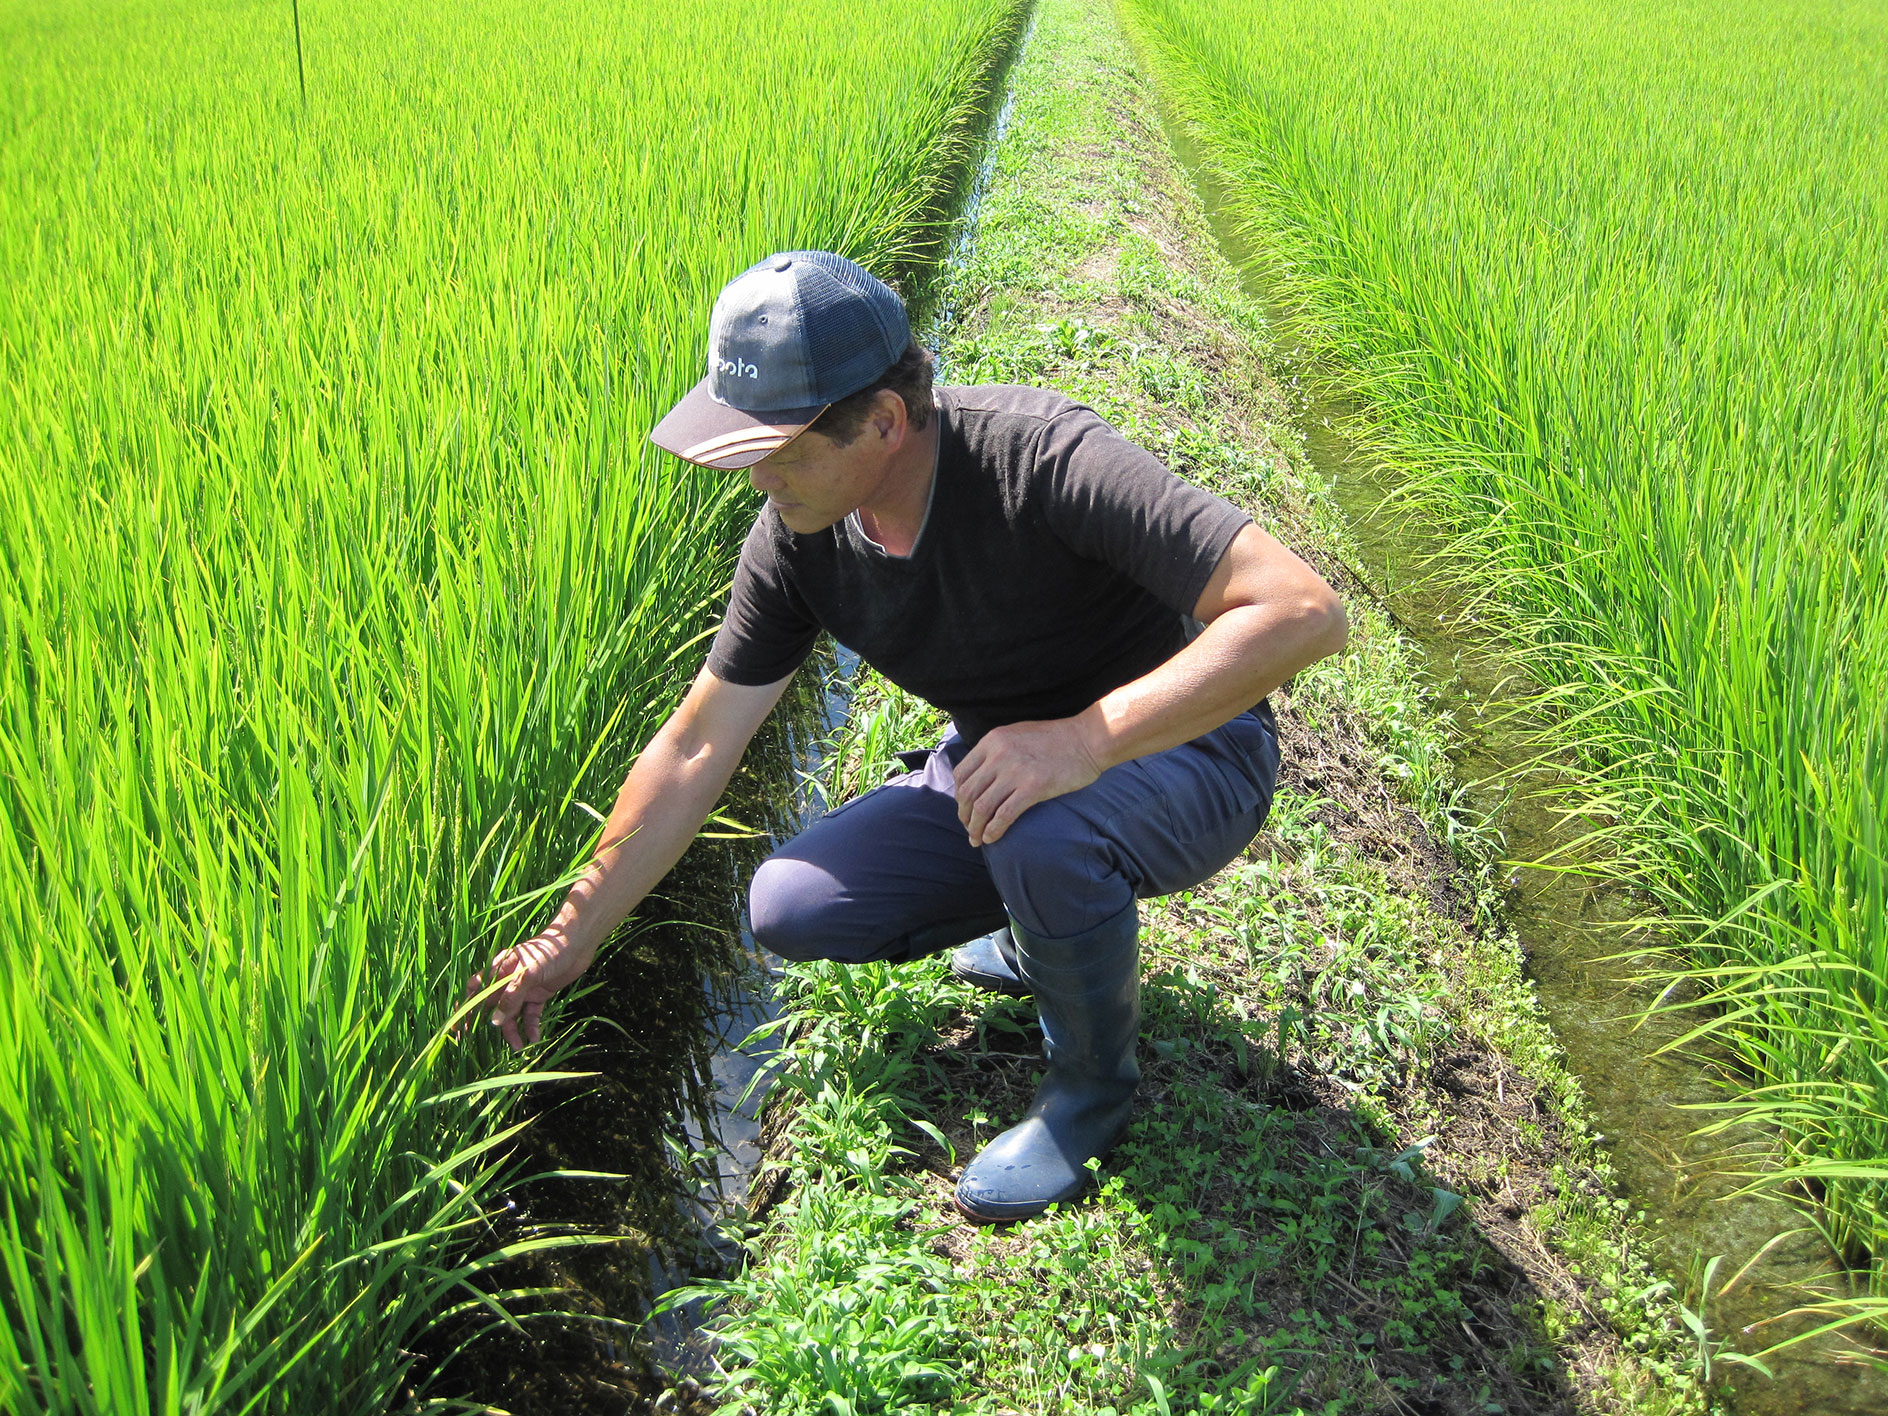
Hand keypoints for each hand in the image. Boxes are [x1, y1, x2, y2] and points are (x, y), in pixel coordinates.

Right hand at [466, 930, 596, 1051]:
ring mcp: (524, 988)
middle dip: (486, 1025)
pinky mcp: (539, 994)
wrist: (577, 943)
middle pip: (492, 1006)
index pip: (476, 990)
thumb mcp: (528, 973)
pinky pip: (531, 1014)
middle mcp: (509, 980)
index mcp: (499, 969)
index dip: (465, 1008)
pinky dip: (531, 1026)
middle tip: (477, 1047)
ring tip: (520, 1047)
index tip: (457, 1027)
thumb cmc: (549, 951)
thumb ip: (511, 997)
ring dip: (513, 1030)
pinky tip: (534, 1038)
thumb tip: (495, 1021)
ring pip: (512, 1014)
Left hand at [951, 717, 1105, 846]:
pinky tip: (992, 838)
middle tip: (969, 829)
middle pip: (968, 793)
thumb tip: (982, 774)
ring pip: (982, 807)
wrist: (1088, 738)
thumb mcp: (1017, 734)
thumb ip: (997, 750)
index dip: (959, 797)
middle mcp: (999, 755)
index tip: (965, 809)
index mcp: (993, 740)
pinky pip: (1003, 815)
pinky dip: (993, 831)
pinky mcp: (1033, 787)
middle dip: (964, 816)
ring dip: (976, 828)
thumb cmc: (1057, 738)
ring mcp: (1015, 771)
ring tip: (977, 839)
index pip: (962, 773)